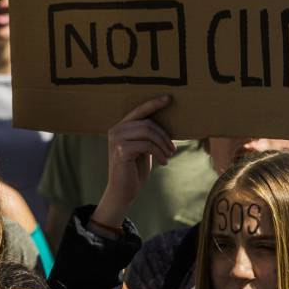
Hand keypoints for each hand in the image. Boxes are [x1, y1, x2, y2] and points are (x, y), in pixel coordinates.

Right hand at [103, 95, 174, 209]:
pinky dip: (159, 153)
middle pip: (147, 123)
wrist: (123, 190)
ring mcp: (116, 140)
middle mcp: (115, 130)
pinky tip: (163, 162)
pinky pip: (147, 145)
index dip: (154, 103)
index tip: (169, 98)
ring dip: (163, 144)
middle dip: (164, 136)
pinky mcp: (121, 150)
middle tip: (172, 149)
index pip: (139, 111)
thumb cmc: (135, 169)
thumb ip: (147, 136)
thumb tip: (165, 124)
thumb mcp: (143, 149)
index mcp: (120, 127)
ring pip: (148, 132)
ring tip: (169, 155)